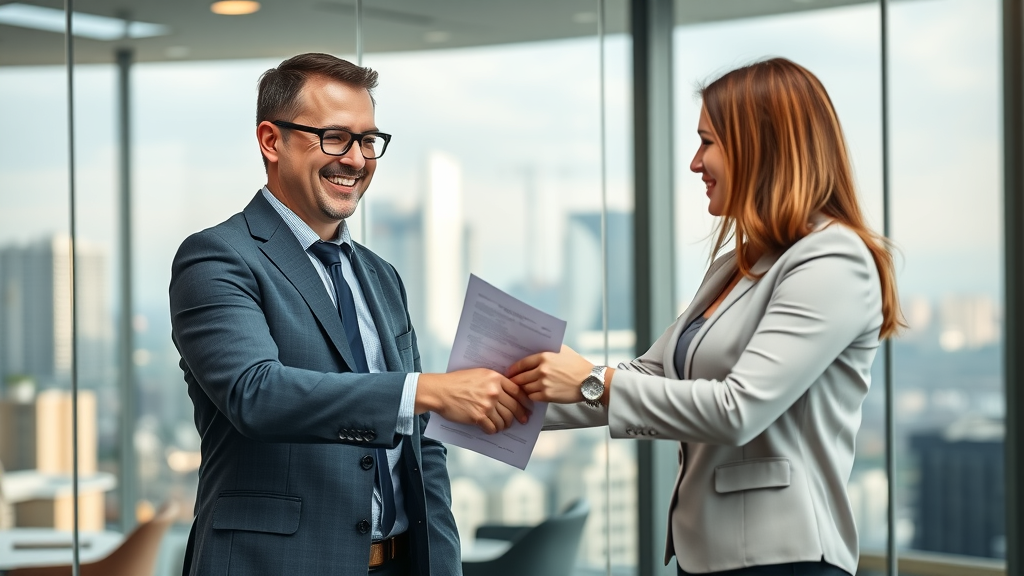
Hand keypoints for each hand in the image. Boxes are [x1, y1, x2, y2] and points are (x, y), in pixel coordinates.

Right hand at [416, 368, 531, 433]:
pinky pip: (493, 427)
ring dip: (505, 425)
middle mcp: (493, 391)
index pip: (517, 391)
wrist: (441, 391)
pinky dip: (493, 430)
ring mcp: (487, 405)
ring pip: (504, 420)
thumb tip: (508, 393)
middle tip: (522, 420)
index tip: (528, 407)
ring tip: (503, 426)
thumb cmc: (457, 382)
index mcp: (495, 378)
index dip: (525, 402)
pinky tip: (491, 429)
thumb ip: (494, 381)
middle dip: (520, 416)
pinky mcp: (478, 417)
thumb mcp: (479, 374)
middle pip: (513, 407)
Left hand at [507, 345, 594, 403]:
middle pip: (520, 377)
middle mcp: (542, 370)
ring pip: (524, 388)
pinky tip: (531, 395)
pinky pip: (532, 397)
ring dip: (522, 389)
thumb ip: (548, 351)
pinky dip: (530, 396)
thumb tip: (532, 350)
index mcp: (544, 357)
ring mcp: (544, 383)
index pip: (521, 363)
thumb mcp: (563, 351)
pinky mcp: (548, 395)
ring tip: (519, 390)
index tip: (509, 372)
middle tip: (510, 383)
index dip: (513, 369)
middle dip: (514, 380)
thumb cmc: (577, 365)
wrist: (590, 380)